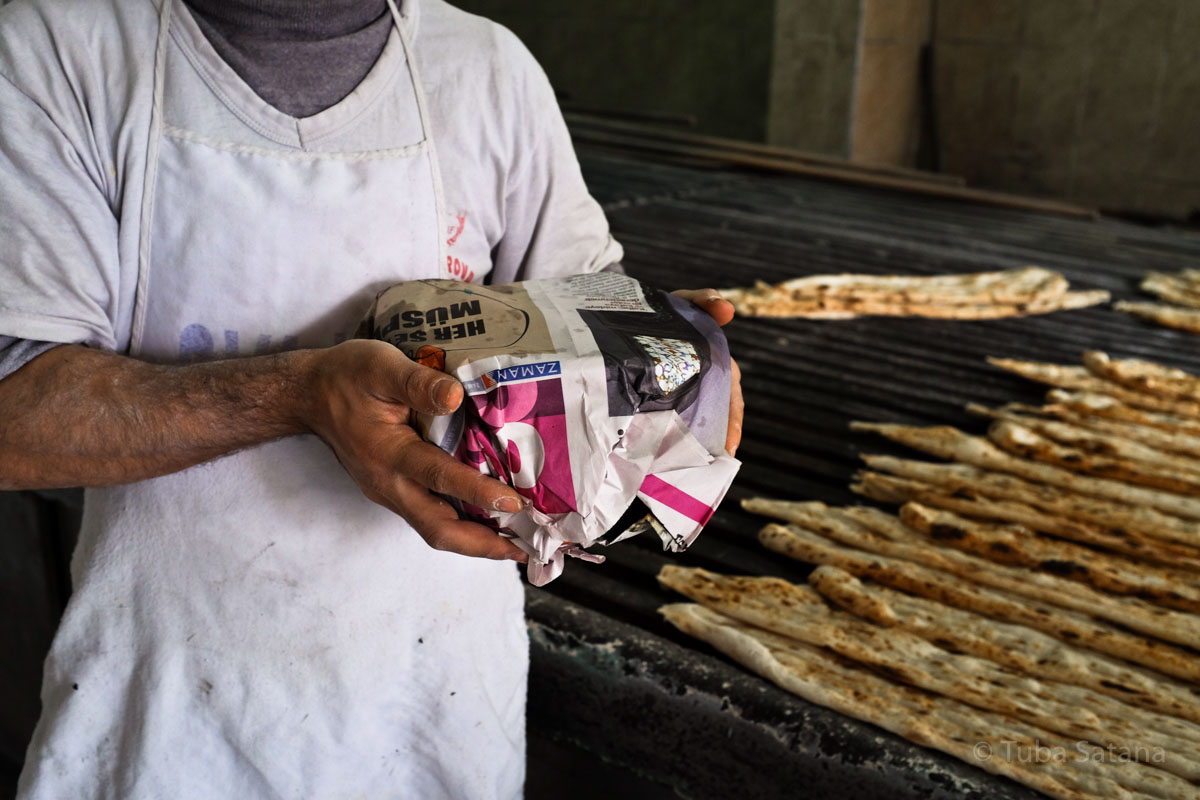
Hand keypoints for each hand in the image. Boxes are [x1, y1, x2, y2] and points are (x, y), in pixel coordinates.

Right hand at [304, 339, 527, 561]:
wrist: (309, 395)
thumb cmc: (347, 376)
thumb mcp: (380, 365)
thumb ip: (417, 383)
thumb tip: (454, 396)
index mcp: (387, 453)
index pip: (438, 478)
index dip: (477, 493)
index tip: (514, 503)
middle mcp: (388, 484)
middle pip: (438, 530)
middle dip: (484, 545)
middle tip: (527, 547)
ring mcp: (390, 492)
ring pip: (435, 528)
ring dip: (476, 541)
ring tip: (519, 543)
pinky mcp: (394, 491)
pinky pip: (431, 516)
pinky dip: (462, 524)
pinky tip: (490, 520)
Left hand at [672, 289, 743, 456]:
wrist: (628, 317)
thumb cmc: (665, 311)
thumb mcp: (684, 302)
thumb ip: (703, 300)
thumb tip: (727, 308)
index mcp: (714, 363)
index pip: (730, 395)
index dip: (733, 420)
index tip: (729, 444)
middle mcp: (701, 381)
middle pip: (714, 415)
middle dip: (715, 441)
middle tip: (712, 465)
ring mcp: (679, 392)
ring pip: (692, 422)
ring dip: (694, 444)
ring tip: (690, 469)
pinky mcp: (657, 399)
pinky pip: (667, 423)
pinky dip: (668, 440)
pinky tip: (662, 459)